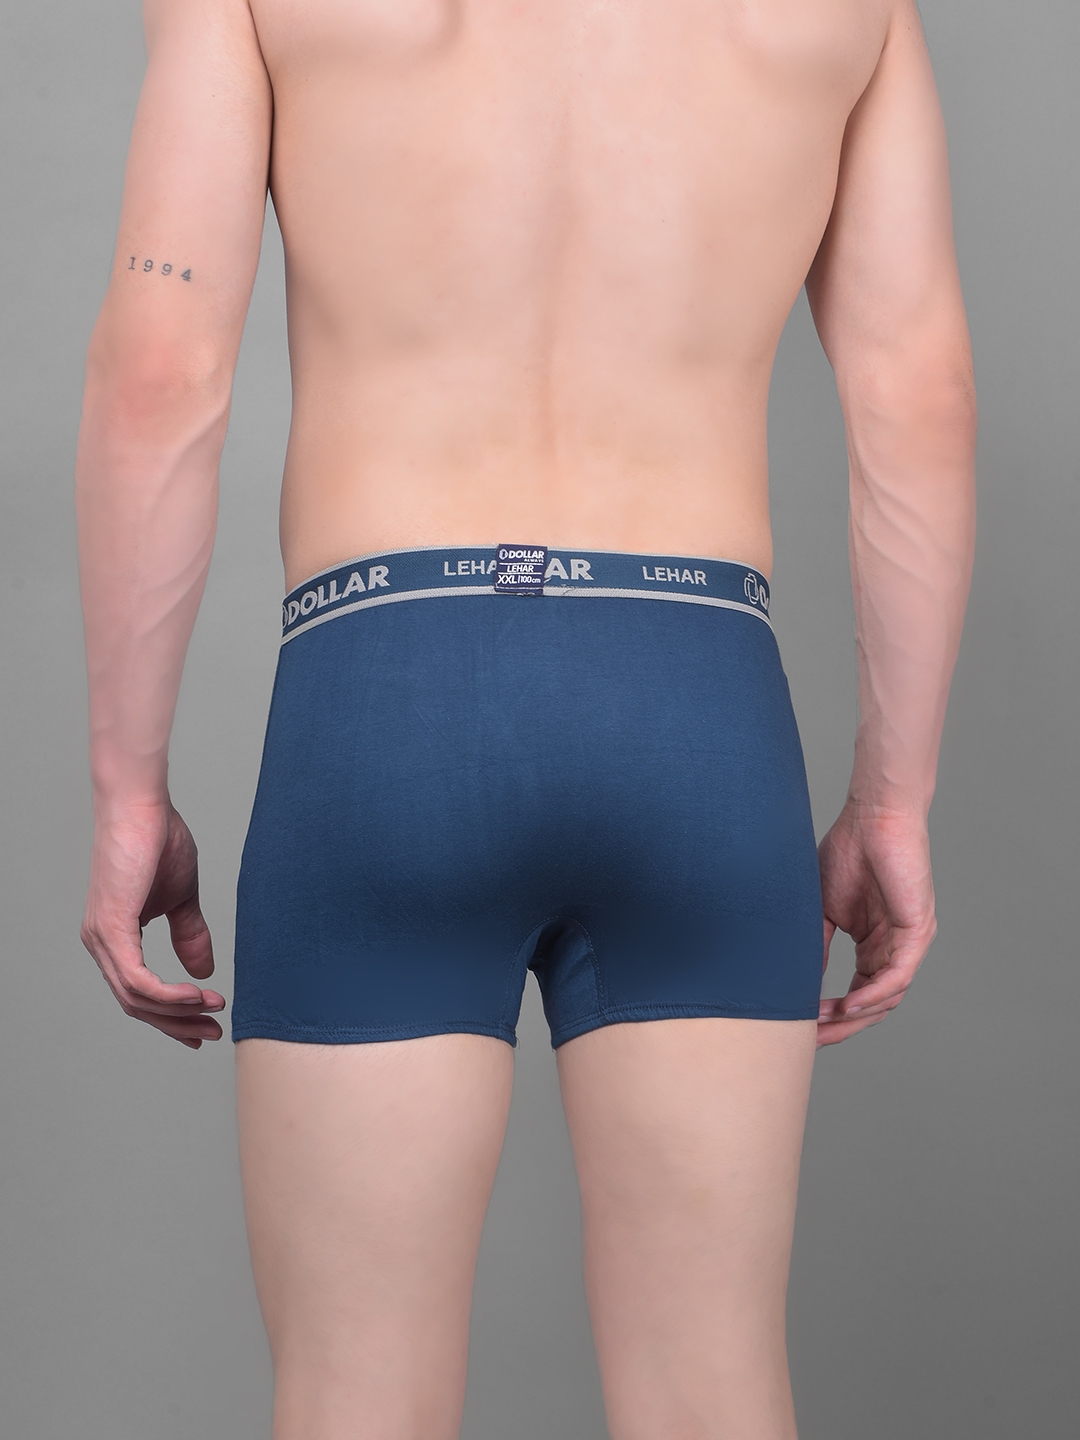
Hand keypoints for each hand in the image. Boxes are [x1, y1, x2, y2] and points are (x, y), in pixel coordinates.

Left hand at [81, 801, 224, 1047]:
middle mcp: (101, 943)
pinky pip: (137, 980)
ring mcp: (103, 938)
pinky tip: (195, 997)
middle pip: (135, 1004)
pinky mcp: (111, 929)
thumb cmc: (158, 841)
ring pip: (135, 998)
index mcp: (115, 937)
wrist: (143, 808)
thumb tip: (203, 971)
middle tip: (210, 1034)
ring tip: (213, 1010)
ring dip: (178, 1012)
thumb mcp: (182, 899)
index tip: (201, 1028)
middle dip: (176, 1024)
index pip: (137, 992)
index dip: (169, 1016)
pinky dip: (168, 994)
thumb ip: (190, 935)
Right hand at [816, 802, 936, 1046]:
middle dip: (842, 1027)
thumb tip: (801, 983)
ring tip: (824, 1023)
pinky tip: (849, 1004)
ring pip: (888, 996)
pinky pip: (898, 975)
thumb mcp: (822, 909)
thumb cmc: (849, 852)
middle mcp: (893, 949)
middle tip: (813, 1041)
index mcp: (873, 945)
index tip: (802, 1029)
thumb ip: (818, 946)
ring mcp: (908, 942)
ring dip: (856, 1015)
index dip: (832, 1016)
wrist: (872, 817)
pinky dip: (873, 993)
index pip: (856, 993)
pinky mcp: (918, 930)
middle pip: (873, 1005)